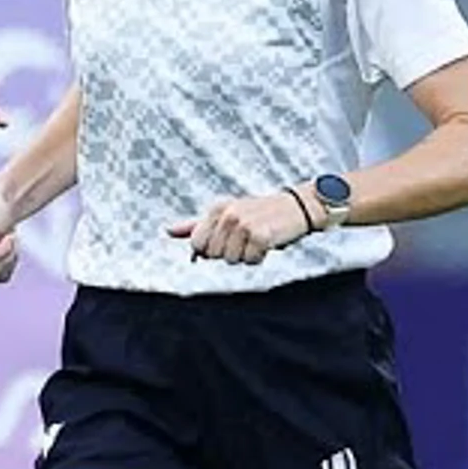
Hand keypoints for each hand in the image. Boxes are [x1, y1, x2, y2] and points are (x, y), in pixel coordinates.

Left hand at [169, 189, 315, 265]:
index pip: (197, 244)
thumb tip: (169, 230)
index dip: (211, 250)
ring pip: (231, 260)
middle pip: (213, 255)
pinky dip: (259, 257)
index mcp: (216, 208)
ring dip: (246, 255)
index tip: (228, 240)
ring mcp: (244, 224)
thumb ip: (197, 224)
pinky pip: (250, 261)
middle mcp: (227, 214)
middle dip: (229, 253)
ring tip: (257, 240)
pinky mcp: (261, 236)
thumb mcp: (226, 213)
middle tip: (246, 239)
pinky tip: (268, 243)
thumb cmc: (261, 213)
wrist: (299, 207)